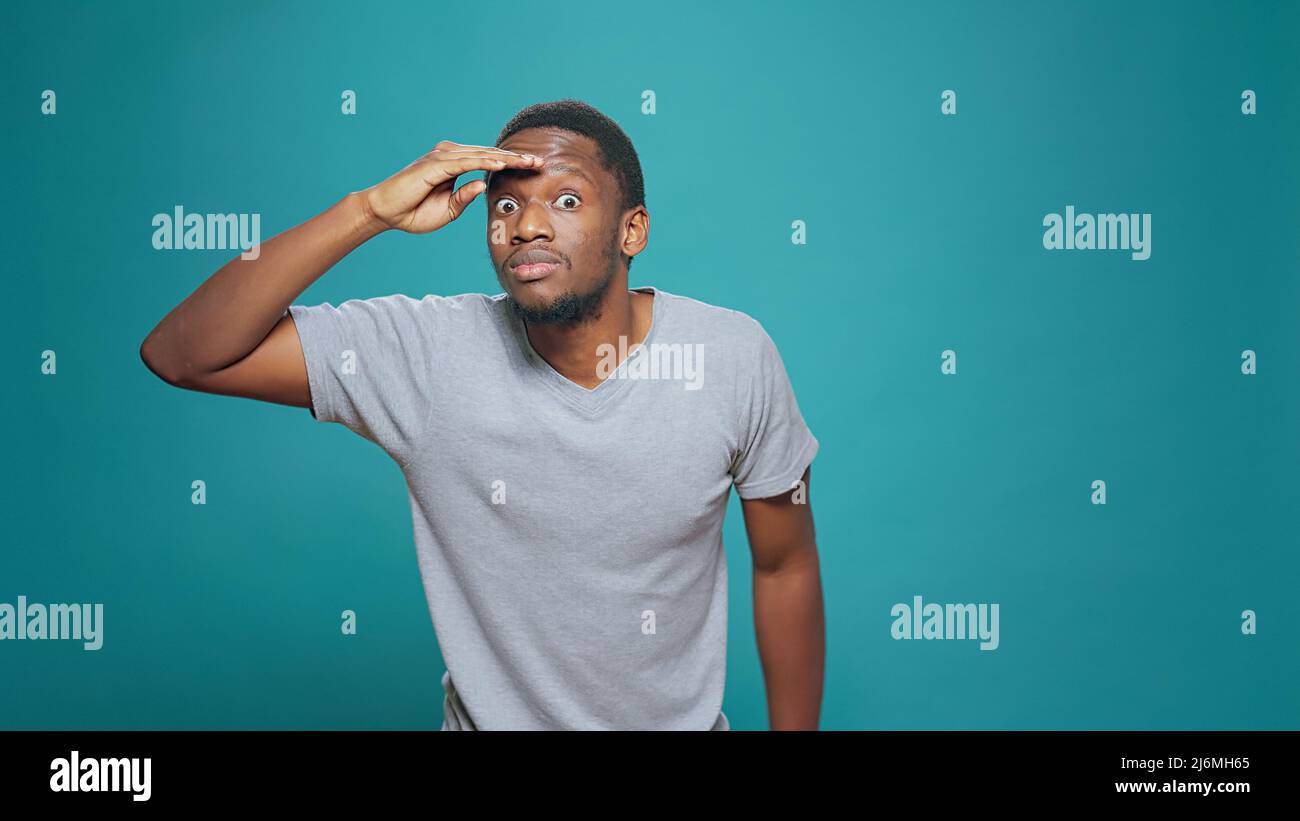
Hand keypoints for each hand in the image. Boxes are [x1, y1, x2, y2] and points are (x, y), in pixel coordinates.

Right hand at [361, 140, 543, 233]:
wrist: (386, 213)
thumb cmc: (414, 212)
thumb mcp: (449, 211)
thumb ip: (465, 197)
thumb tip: (483, 185)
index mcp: (454, 165)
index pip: (488, 161)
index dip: (512, 164)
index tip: (534, 169)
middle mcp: (449, 156)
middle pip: (489, 154)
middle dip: (516, 159)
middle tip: (541, 162)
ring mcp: (442, 158)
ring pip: (481, 155)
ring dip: (506, 158)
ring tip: (529, 162)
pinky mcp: (435, 164)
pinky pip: (465, 162)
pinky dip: (484, 162)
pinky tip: (502, 164)